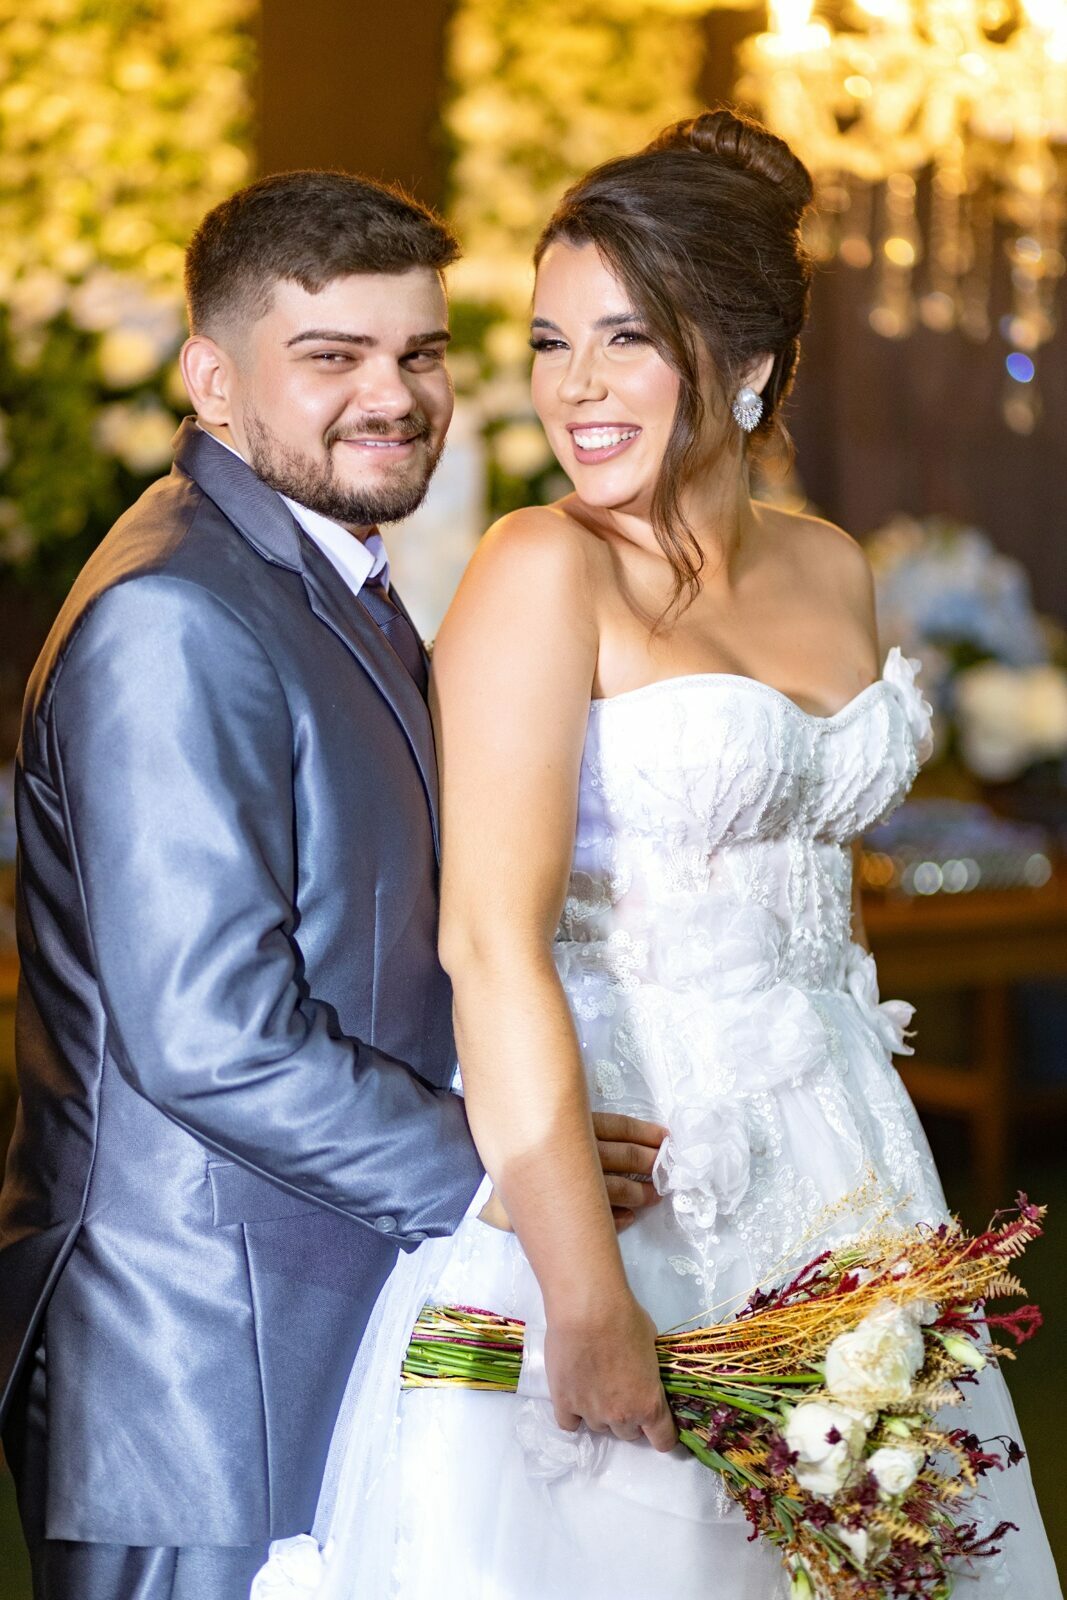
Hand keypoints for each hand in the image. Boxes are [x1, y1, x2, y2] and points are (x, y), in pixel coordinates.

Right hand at [478, 1112, 665, 1234]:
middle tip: (669, 1169)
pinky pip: (597, 1218)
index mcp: (570, 1126)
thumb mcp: (533, 1117)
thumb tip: (584, 1120)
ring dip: (639, 1193)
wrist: (463, 1170)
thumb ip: (561, 1119)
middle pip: (624, 1157)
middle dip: (649, 1164)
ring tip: (654, 1196)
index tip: (666, 1137)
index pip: (618, 1127)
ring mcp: (568, 1187)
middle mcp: (574, 1154)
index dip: (644, 1132)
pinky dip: (616, 1219)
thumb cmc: (498, 1138)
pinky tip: (629, 1218)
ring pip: (614, 1189)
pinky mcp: (559, 1214)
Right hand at [545, 1291, 676, 1450]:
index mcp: (649, 1404)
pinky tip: (574, 1394)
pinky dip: (573, 1413)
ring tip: (593, 1383)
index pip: (663, 1441)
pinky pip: (570, 1423)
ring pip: (599, 1427)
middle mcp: (621, 1416)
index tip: (658, 1425)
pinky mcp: (563, 1404)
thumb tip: (642, 1370)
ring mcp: (590, 1413)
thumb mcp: (652, 1345)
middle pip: (628, 1433)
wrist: (586, 1309)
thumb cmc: (625, 1319)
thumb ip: (649, 1370)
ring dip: (600, 1412)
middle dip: (628, 1416)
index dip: (663, 1434)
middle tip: (621, 1390)